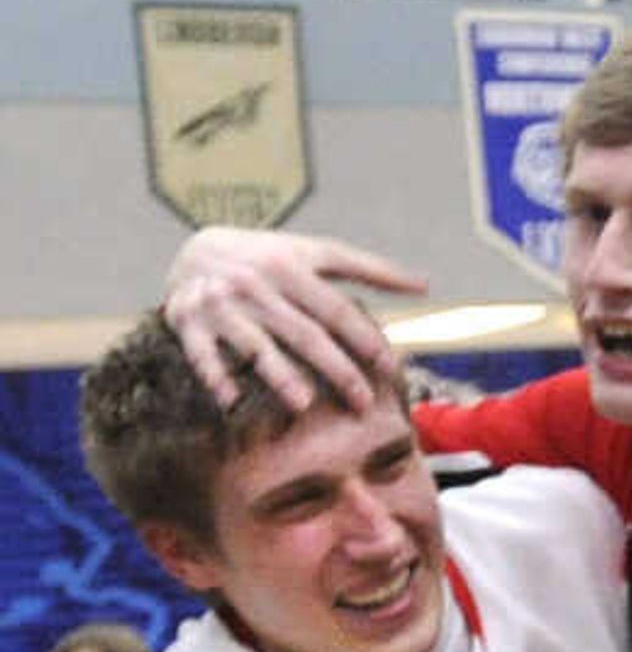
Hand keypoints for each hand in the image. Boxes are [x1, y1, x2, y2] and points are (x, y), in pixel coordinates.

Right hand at [168, 226, 426, 412]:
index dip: (364, 338)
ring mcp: (220, 304)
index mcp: (291, 267)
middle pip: (303, 332)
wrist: (196, 248)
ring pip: (254, 344)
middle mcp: (255, 285)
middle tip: (362, 402)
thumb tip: (425, 286)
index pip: (336, 310)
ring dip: (277, 374)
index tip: (389, 368)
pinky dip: (214, 375)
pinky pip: (200, 353)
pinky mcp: (186, 320)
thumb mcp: (316, 253)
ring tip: (303, 403)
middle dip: (334, 369)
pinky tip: (231, 401)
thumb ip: (370, 269)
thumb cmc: (271, 256)